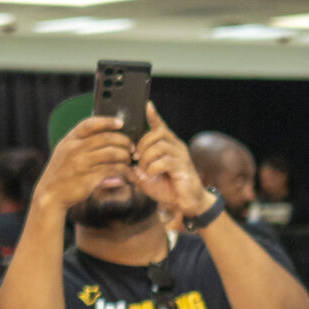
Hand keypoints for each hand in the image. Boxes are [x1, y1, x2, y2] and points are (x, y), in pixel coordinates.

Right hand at [33, 114, 136, 214]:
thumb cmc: (63, 171)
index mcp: (69, 140)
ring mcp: (80, 164)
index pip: (89, 124)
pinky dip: (122, 171)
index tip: (120, 123)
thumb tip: (108, 135)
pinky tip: (125, 174)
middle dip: (123, 141)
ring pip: (112, 153)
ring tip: (128, 160)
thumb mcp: (66, 152)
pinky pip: (112, 170)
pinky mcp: (88, 179)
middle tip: (131, 147)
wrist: (51, 194)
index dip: (107, 121)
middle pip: (106, 138)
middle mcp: (74, 149)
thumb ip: (82, 142)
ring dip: (125, 156)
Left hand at [131, 102, 209, 224]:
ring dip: (146, 159)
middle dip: (141, 145)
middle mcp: (176, 147)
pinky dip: (152, 168)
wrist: (186, 204)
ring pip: (159, 146)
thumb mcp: (146, 178)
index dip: (153, 115)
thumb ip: (135, 170)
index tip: (146, 105)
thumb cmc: (168, 189)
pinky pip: (164, 161)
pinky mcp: (183, 167)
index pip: (160, 126)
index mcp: (168, 146)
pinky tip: (150, 176)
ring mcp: (181, 156)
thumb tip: (123, 165)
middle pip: (157, 133)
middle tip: (135, 159)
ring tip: (144, 171)